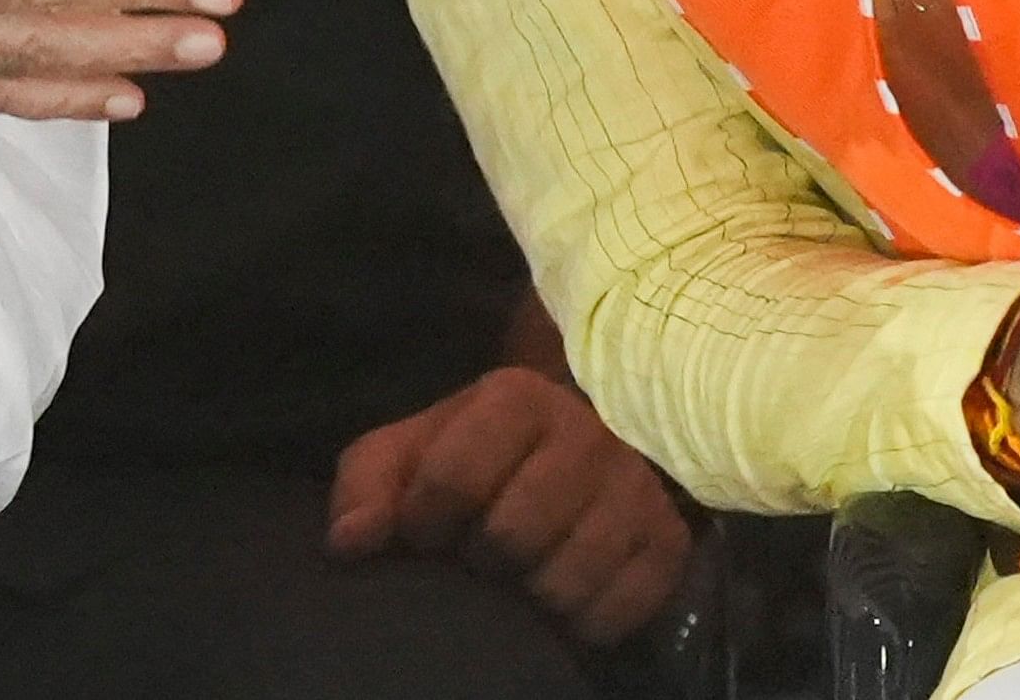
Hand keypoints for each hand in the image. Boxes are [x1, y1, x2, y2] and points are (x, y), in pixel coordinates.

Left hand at [326, 366, 692, 647]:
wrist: (583, 443)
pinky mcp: (668, 543)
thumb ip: (367, 485)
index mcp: (516, 399)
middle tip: (482, 556)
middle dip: (483, 559)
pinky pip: (615, 612)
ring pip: (566, 579)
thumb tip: (351, 542)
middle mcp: (587, 435)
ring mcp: (636, 489)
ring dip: (531, 594)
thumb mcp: (412, 451)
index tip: (426, 532)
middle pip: (513, 535)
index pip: (454, 477)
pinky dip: (581, 621)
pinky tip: (566, 597)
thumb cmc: (480, 451)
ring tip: (523, 576)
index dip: (425, 521)